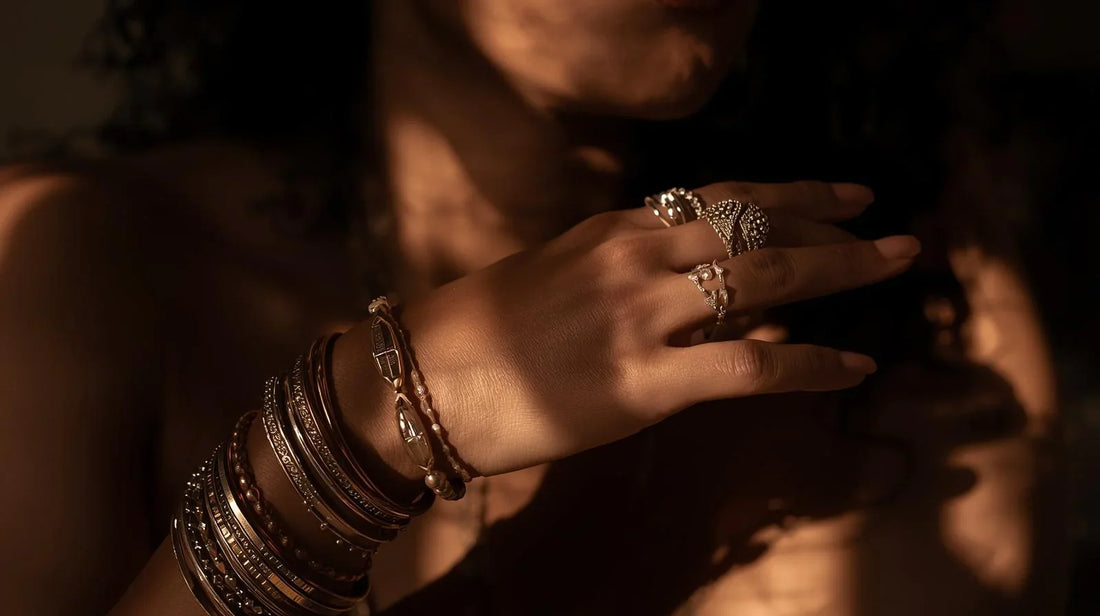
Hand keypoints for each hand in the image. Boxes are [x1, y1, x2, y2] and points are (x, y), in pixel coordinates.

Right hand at [399, 181, 920, 475]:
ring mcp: (642, 317)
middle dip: (838, 228)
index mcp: (617, 230)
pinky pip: (751, 364)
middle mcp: (636, 258)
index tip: (850, 192)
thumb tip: (722, 292)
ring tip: (894, 268)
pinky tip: (854, 366)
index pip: (726, 197)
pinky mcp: (644, 383)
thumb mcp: (566, 275)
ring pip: (767, 277)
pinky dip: (813, 364)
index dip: (798, 191)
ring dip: (842, 271)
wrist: (429, 379)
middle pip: (760, 226)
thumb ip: (639, 273)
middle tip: (897, 235)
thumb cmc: (489, 332)